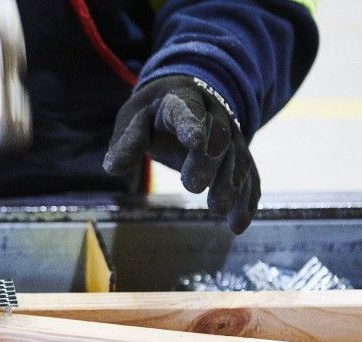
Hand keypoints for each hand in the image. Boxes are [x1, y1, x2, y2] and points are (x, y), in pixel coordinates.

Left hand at [103, 75, 260, 233]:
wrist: (183, 101)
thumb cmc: (151, 114)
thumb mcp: (133, 121)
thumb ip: (126, 142)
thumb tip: (112, 168)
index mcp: (182, 98)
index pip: (188, 109)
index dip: (192, 125)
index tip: (195, 142)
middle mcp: (213, 113)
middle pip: (218, 134)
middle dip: (208, 161)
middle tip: (192, 187)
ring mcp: (231, 134)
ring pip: (238, 156)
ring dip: (231, 183)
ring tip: (219, 210)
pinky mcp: (239, 155)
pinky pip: (249, 175)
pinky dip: (247, 199)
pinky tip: (239, 224)